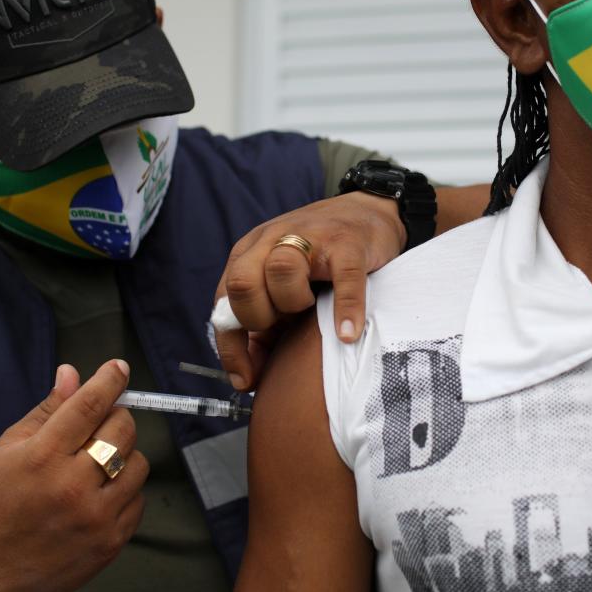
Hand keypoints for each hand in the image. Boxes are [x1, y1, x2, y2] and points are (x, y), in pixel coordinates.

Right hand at [0, 360, 148, 591]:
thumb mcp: (8, 448)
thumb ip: (46, 410)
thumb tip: (72, 373)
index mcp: (42, 457)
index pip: (89, 405)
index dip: (109, 381)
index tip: (119, 368)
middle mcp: (72, 486)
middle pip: (122, 430)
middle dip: (115, 418)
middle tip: (99, 426)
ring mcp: (95, 517)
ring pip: (138, 463)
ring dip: (123, 456)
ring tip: (97, 466)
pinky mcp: (110, 542)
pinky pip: (138, 499)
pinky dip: (125, 491)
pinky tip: (99, 495)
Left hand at [215, 192, 405, 389]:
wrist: (367, 212)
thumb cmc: (320, 261)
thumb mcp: (282, 288)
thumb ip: (262, 330)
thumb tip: (247, 378)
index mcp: (249, 253)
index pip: (224, 302)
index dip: (231, 345)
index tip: (246, 379)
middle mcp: (272, 240)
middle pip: (242, 281)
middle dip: (257, 317)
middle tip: (283, 325)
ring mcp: (311, 239)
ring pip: (282, 270)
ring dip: (293, 302)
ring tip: (311, 309)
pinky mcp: (348, 244)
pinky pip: (343, 280)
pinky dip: (345, 311)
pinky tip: (347, 333)